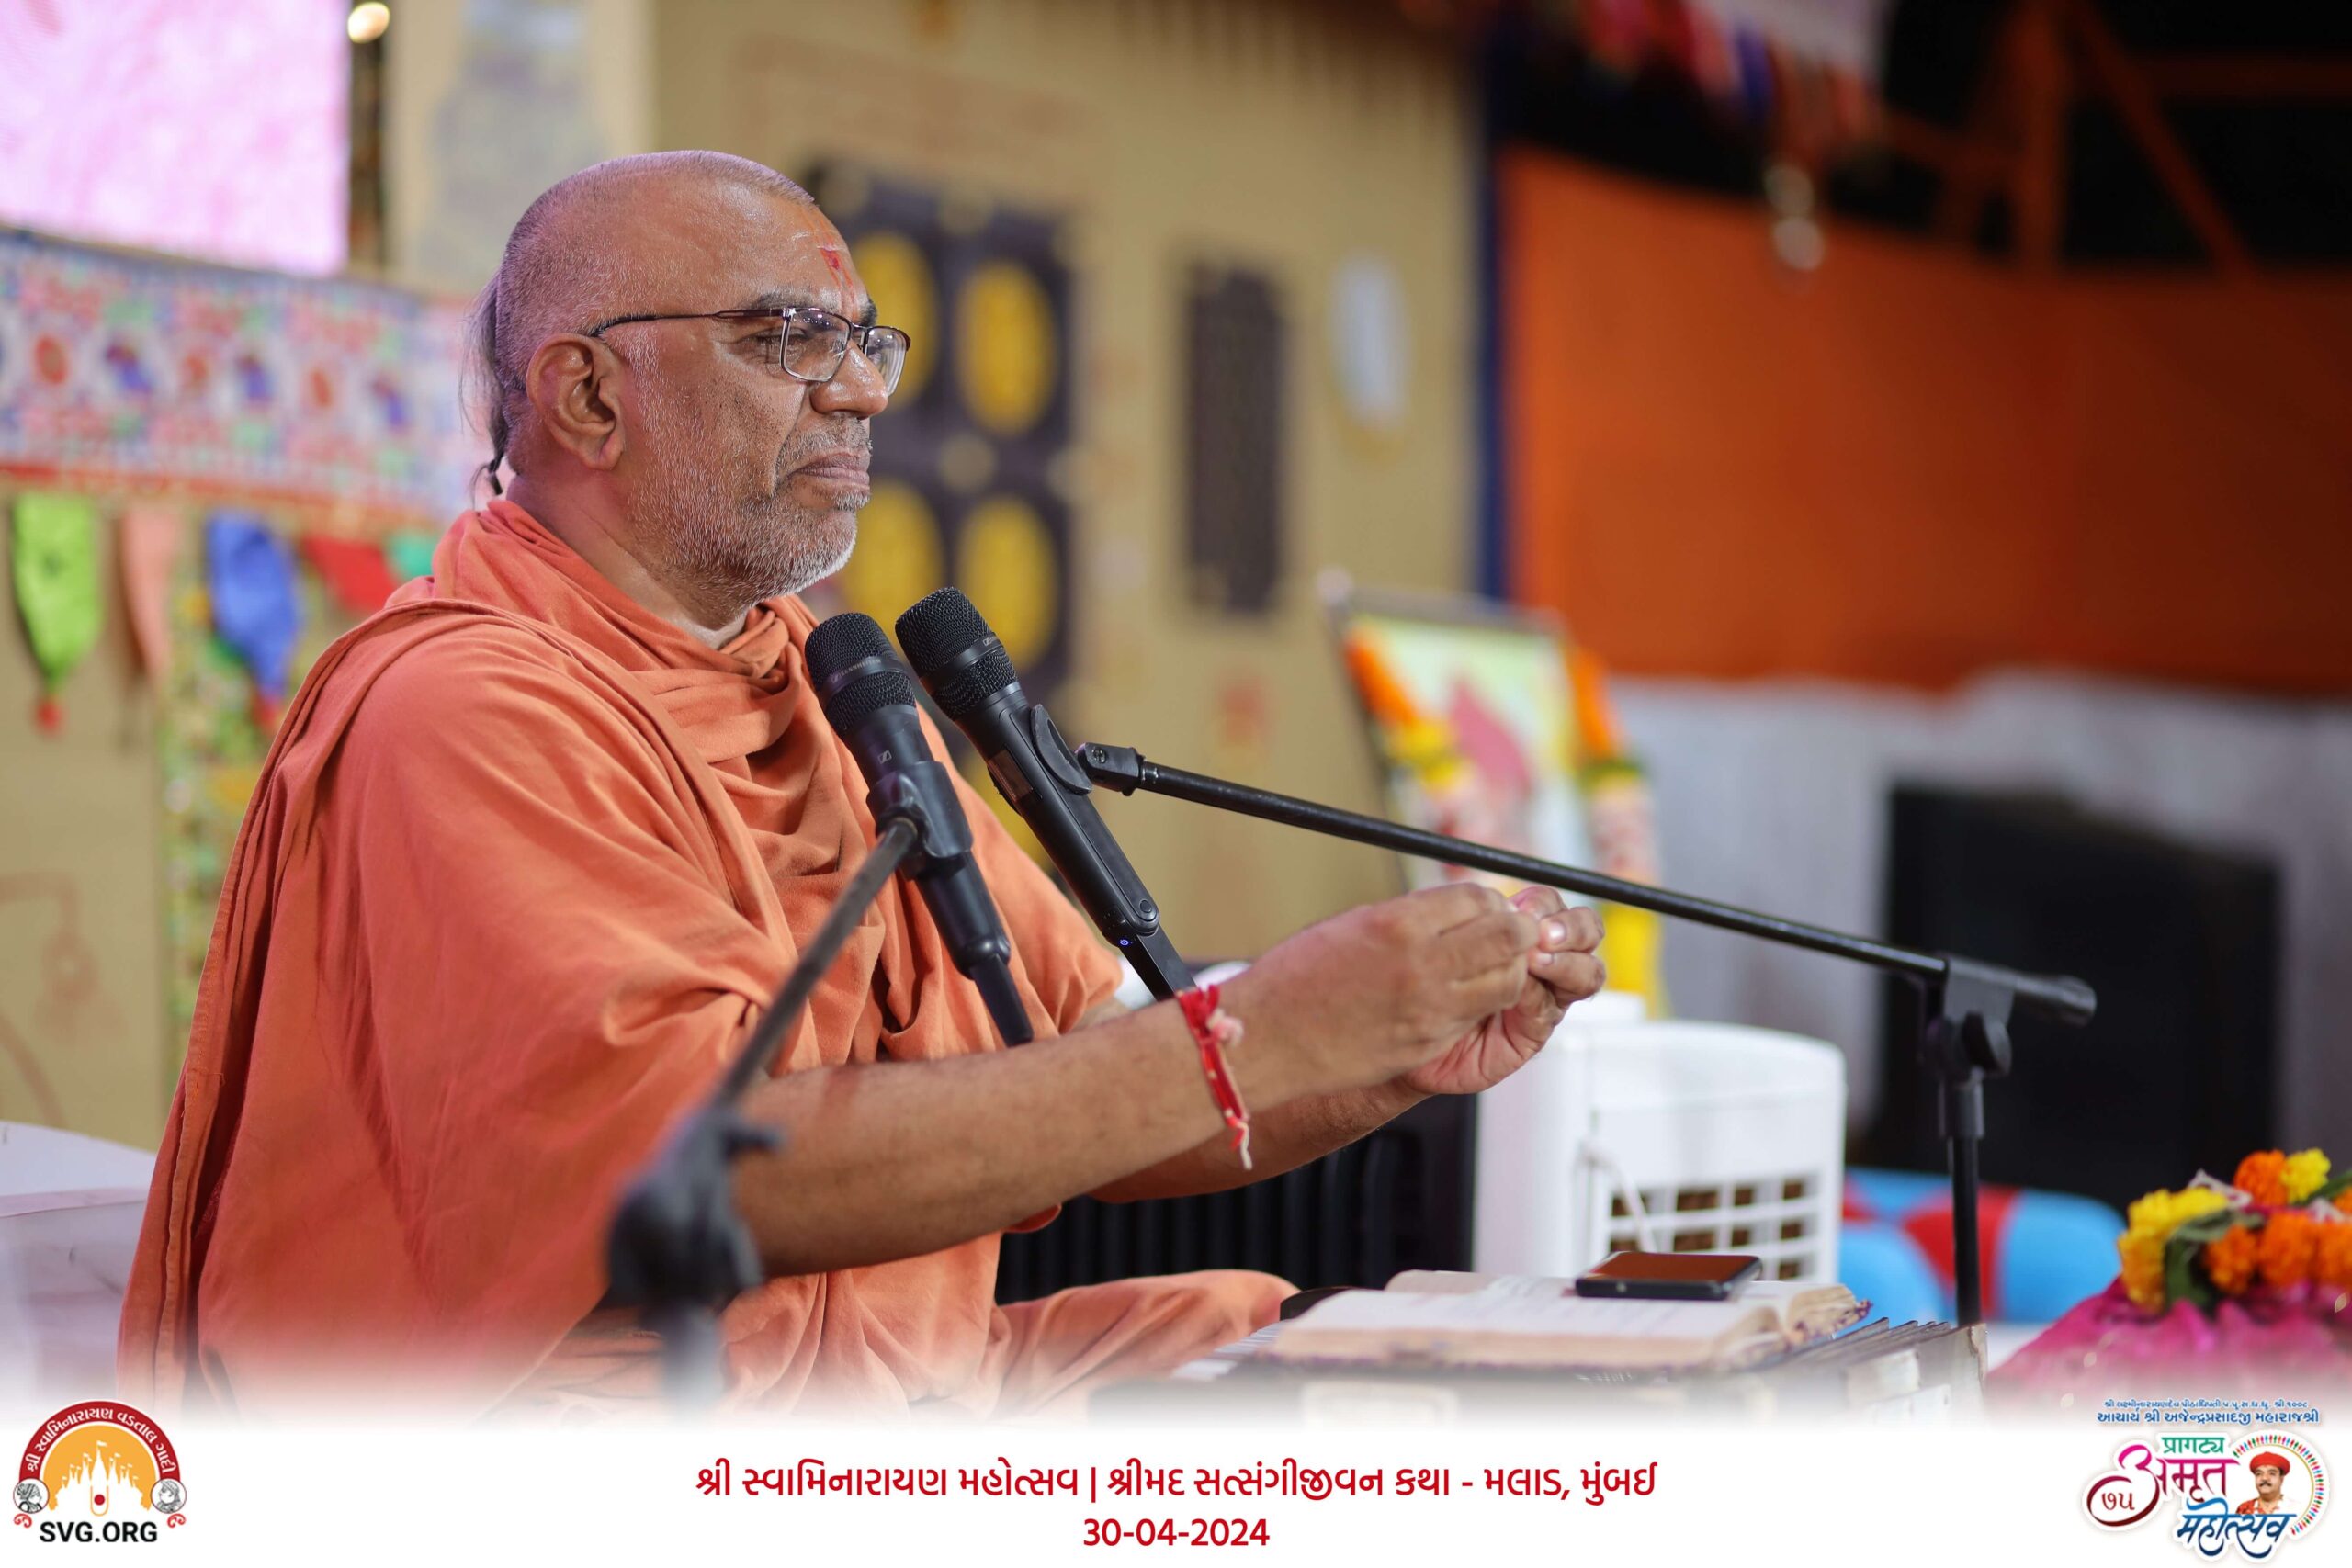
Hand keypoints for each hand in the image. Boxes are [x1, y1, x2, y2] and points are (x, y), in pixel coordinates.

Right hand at [1218, 884, 1543, 1104]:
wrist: (1269, 1040)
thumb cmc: (1298, 977)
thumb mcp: (1353, 925)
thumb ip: (1410, 917)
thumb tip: (1457, 910)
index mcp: (1397, 923)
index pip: (1476, 899)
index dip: (1488, 902)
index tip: (1485, 908)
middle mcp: (1421, 964)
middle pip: (1507, 937)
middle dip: (1515, 931)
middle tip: (1505, 933)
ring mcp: (1430, 1009)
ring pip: (1507, 981)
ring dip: (1507, 968)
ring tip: (1486, 966)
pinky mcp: (1429, 1043)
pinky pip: (1477, 1015)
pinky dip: (1480, 1001)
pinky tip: (1459, 995)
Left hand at [1399, 888, 1603, 1096]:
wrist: (1403, 1033)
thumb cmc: (1422, 981)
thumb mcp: (1444, 940)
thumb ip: (1474, 921)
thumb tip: (1497, 903)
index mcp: (1523, 931)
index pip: (1553, 906)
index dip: (1544, 903)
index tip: (1521, 908)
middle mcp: (1543, 962)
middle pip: (1586, 933)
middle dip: (1572, 928)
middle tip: (1542, 933)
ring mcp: (1544, 997)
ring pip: (1586, 973)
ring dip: (1566, 963)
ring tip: (1537, 961)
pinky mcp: (1534, 1032)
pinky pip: (1549, 1009)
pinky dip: (1537, 997)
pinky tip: (1515, 994)